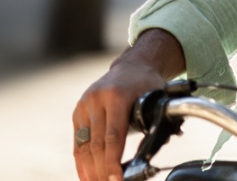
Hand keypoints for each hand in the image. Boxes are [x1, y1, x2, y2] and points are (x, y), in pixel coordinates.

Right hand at [72, 30, 182, 180]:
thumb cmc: (148, 85)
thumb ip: (155, 123)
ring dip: (88, 168)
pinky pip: (78, 141)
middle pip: (96, 143)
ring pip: (83, 144)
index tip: (116, 178)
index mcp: (117, 96)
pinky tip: (86, 174)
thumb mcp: (158, 98)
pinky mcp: (78, 112)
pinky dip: (81, 160)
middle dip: (101, 169)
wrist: (131, 66)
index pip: (113, 136)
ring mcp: (84, 106)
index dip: (113, 160)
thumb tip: (157, 149)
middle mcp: (96, 100)